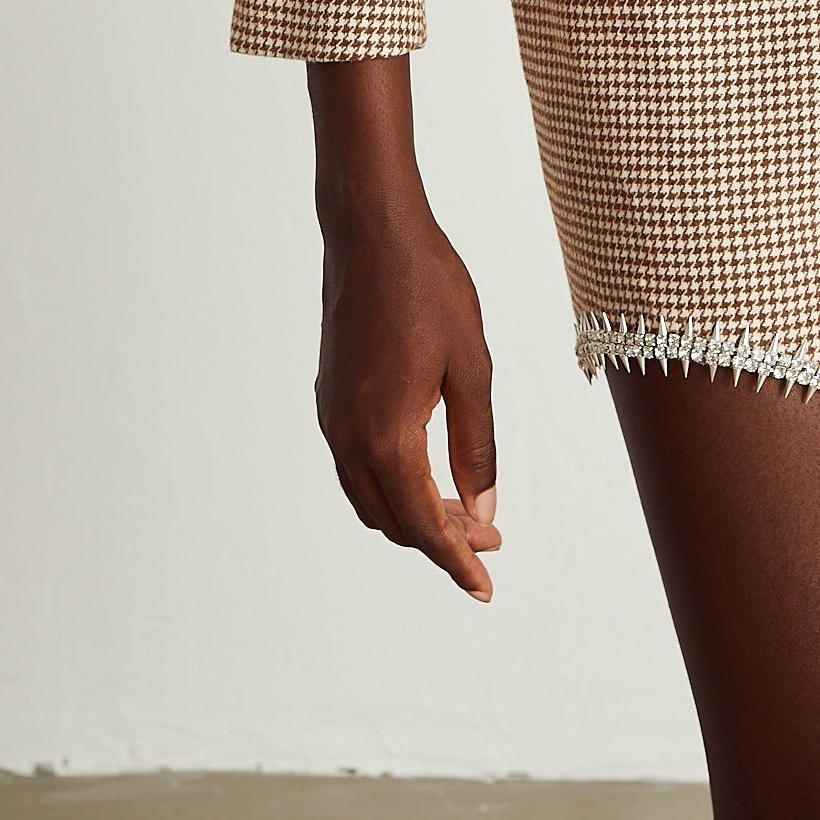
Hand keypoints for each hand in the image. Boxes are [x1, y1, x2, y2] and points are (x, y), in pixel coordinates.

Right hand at [315, 210, 502, 599]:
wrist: (372, 231)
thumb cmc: (430, 288)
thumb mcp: (473, 367)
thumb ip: (478, 445)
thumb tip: (484, 511)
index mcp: (388, 436)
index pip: (425, 525)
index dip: (457, 562)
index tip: (486, 588)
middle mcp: (348, 437)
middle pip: (393, 521)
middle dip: (442, 539)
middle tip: (490, 537)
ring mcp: (332, 418)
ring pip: (370, 499)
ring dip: (413, 514)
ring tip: (464, 508)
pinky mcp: (329, 398)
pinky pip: (355, 467)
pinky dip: (391, 485)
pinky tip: (426, 469)